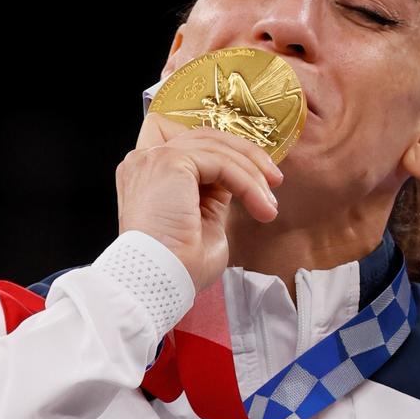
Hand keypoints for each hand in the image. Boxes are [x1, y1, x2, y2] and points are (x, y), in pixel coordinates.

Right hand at [116, 112, 282, 291]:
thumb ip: (213, 193)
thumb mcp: (204, 219)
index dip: (219, 146)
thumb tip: (233, 179)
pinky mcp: (170, 162)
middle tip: (273, 180)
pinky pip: (221, 162)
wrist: (160, 282)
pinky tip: (260, 206)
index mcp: (148, 173)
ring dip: (251, 174)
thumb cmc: (178, 265)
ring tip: (269, 204)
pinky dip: (246, 183)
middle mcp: (145, 160)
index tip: (249, 168)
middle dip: (245, 155)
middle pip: (205, 136)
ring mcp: (155, 158)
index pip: (186, 140)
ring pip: (216, 147)